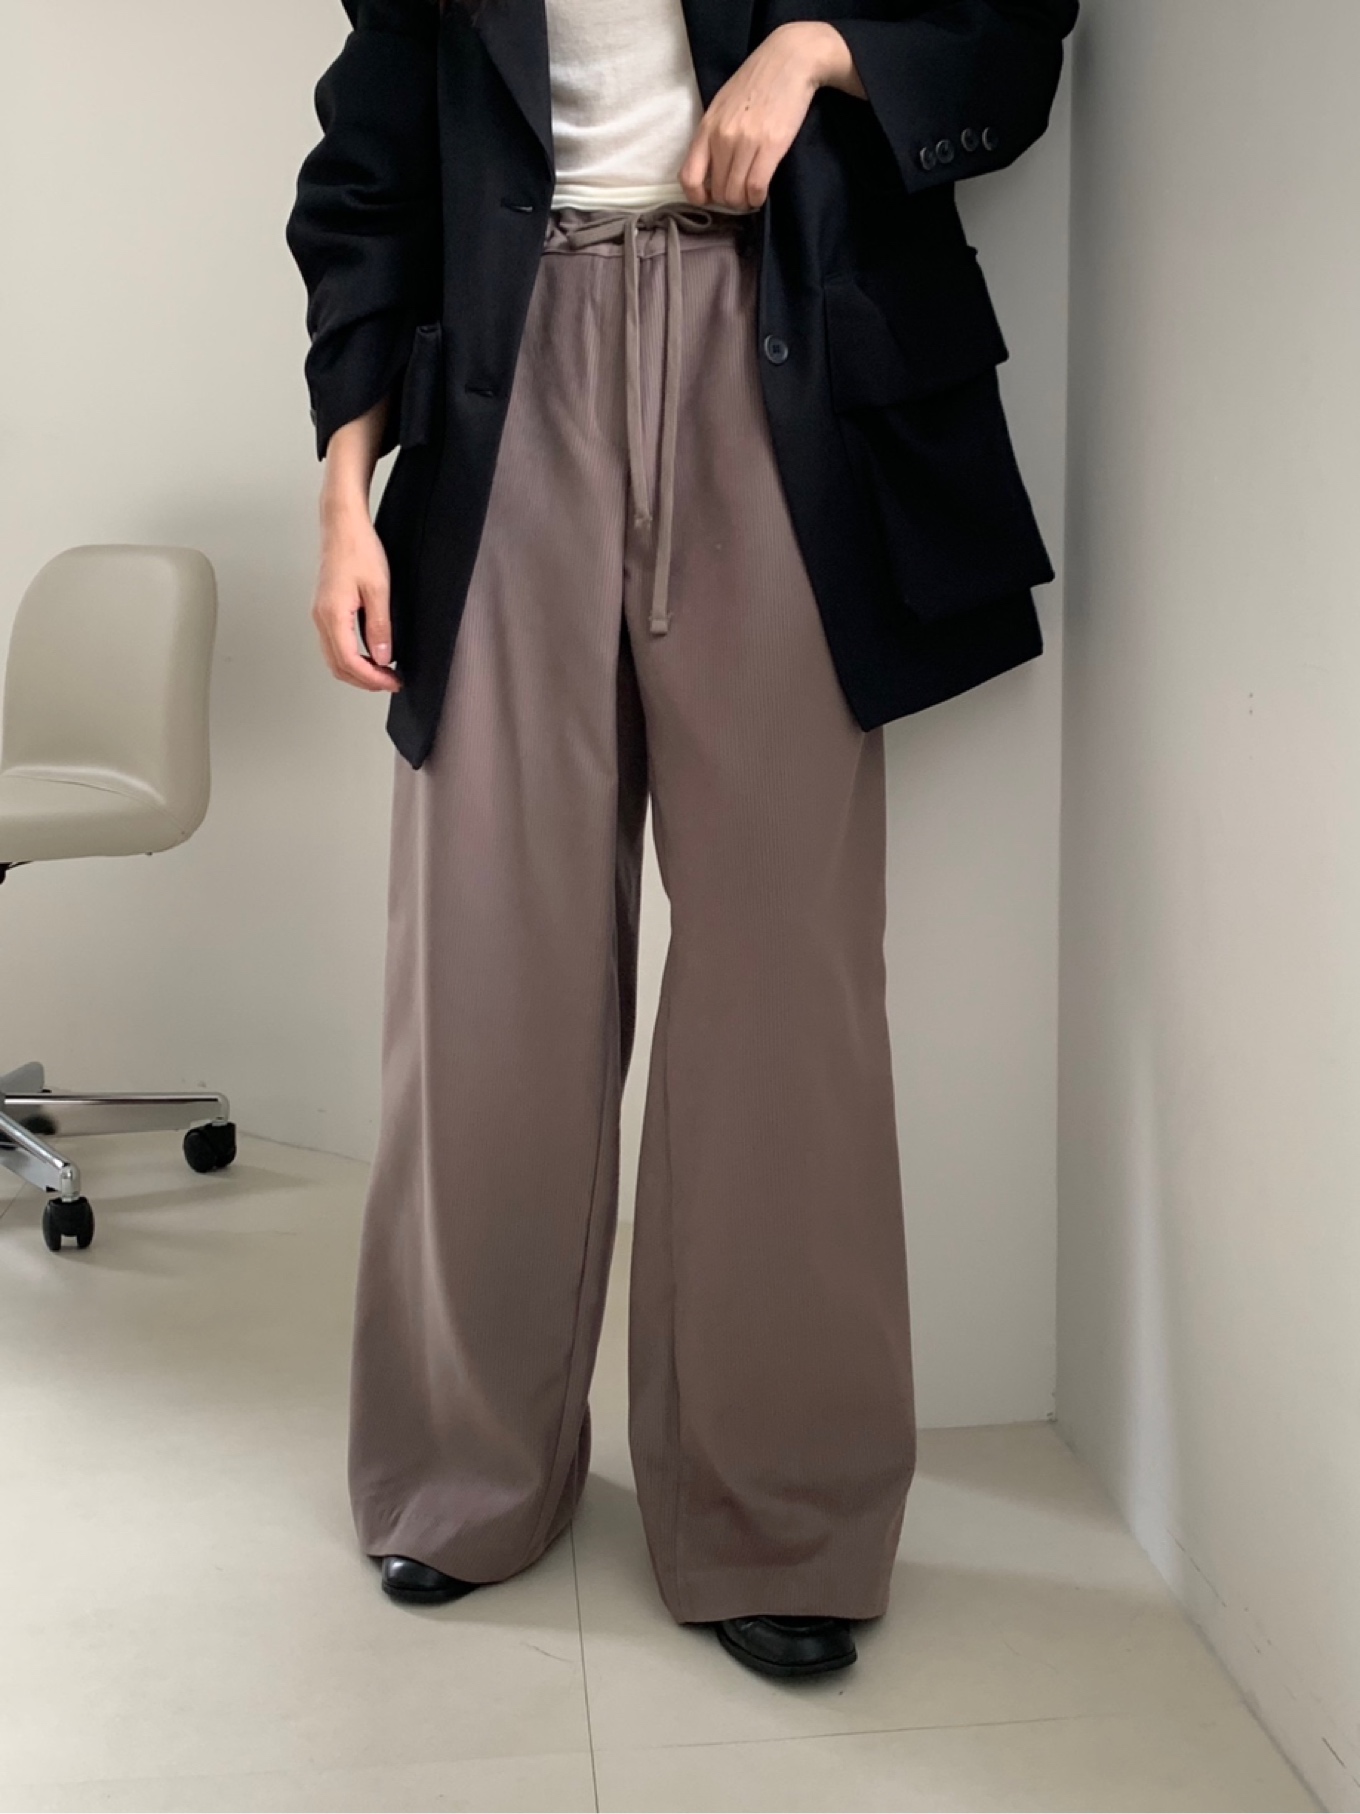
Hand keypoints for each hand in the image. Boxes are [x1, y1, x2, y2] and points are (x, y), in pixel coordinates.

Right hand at [313, 499, 401, 693]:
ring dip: (357, 671)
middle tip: (391, 683)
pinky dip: (350, 657)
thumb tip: (383, 658)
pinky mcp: (324, 608)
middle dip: (365, 680)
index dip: (372, 678)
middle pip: (338, 665)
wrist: (342, 524)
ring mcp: (320, 613)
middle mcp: (321, 617)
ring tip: (382, 673)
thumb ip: (380, 626)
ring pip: (333, 657)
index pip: (349, 662)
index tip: (392, 682)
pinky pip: (333, 643)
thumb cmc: (358, 548)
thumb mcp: (379, 589)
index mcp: (332, 614)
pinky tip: (369, 655)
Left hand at [679, 22, 864, 211]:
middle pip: (717, 191)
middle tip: (740, 194)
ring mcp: (745, 142)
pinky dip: (758, 198)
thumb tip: (711, 170)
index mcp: (707, 127)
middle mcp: (722, 137)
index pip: (689, 177)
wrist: (789, 59)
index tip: (710, 197)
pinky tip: (761, 194)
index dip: (697, 197)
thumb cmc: (757, 81)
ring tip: (751, 195)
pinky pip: (756, 188)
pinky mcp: (770, 146)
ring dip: (744, 202)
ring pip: (736, 194)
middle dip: (728, 200)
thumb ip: (713, 135)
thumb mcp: (723, 105)